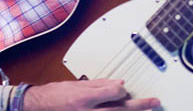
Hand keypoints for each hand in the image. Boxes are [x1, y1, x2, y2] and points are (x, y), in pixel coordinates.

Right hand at [23, 79, 159, 109]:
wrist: (37, 108)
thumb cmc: (55, 95)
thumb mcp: (77, 85)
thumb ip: (100, 85)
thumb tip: (120, 85)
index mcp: (85, 98)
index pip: (114, 94)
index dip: (122, 91)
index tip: (125, 90)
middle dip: (140, 106)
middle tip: (155, 102)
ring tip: (148, 110)